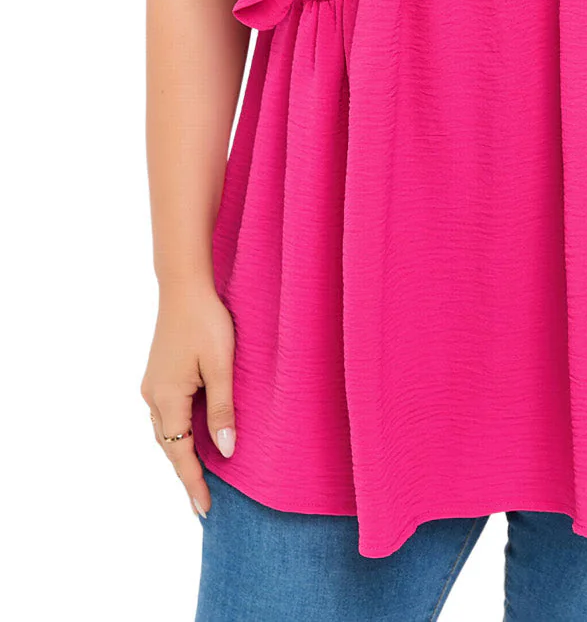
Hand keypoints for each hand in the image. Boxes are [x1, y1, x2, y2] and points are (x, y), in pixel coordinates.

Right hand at [141, 282, 236, 521]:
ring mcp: (152, 386)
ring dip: (180, 455)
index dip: (193, 482)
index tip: (205, 510)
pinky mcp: (158, 376)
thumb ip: (222, 409)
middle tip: (203, 504)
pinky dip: (178, 434)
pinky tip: (191, 439)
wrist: (184, 287)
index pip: (180, 453)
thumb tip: (224, 451)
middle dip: (186, 475)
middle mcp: (153, 396)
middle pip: (169, 447)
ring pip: (166, 432)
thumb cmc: (207, 322)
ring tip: (199, 479)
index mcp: (168, 398)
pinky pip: (166, 416)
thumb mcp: (222, 366)